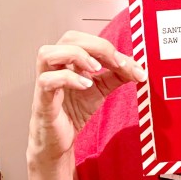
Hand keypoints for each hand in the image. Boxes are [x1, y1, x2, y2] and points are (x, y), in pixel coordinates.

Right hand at [29, 30, 145, 163]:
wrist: (59, 141)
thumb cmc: (72, 112)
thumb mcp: (101, 89)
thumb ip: (117, 75)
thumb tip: (138, 67)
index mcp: (68, 60)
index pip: (86, 40)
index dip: (108, 47)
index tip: (127, 63)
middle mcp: (55, 67)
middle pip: (68, 38)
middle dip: (97, 46)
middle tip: (116, 62)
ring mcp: (46, 82)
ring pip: (48, 53)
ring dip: (77, 56)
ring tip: (96, 69)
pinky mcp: (42, 100)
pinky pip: (47, 81)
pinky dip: (68, 79)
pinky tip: (86, 86)